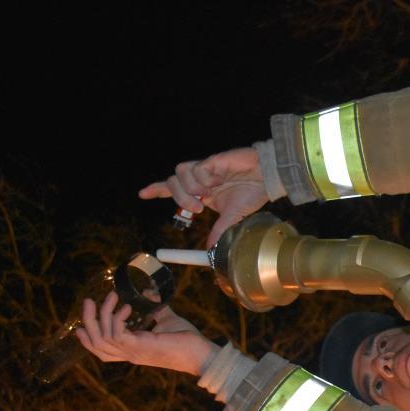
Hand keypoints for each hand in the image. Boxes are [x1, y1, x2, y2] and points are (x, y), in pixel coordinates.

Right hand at [76, 292, 218, 375]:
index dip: (88, 340)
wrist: (202, 354)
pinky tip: (126, 308)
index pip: (103, 351)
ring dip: (103, 315)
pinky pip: (117, 335)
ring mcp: (134, 352)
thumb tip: (150, 292)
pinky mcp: (141, 347)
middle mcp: (130, 354)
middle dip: (88, 322)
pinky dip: (117, 319)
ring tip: (111, 296)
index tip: (79, 326)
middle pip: (96, 344)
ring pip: (103, 337)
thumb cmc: (187, 340)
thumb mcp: (167, 320)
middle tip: (88, 301)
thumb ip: (156, 308)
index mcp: (133, 351)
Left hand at [139, 147, 268, 246]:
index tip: (142, 194)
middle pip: (171, 183)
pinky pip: (196, 167)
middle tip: (198, 208)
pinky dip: (204, 177)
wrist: (267, 177)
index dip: (156, 190)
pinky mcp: (211, 160)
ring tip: (207, 193)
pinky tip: (218, 180)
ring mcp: (204, 169)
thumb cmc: (252, 194)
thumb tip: (211, 250)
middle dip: (179, 198)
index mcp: (202, 193)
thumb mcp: (233, 217)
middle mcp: (199, 181)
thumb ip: (220, 230)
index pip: (172, 189)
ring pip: (179, 173)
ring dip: (190, 187)